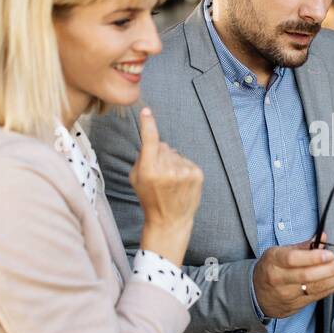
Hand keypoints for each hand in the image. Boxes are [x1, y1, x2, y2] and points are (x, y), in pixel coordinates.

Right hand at [130, 107, 203, 266]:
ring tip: (170, 181)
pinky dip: (182, 167)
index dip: (148, 124)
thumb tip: (154, 141)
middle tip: (159, 174)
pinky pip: (186, 160)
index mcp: (149, 170)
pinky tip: (180, 182)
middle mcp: (168, 169)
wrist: (170, 220)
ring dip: (172, 162)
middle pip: (163, 146)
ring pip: (175, 153)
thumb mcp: (136, 179)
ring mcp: (184, 172)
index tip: (146, 112)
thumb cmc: (150, 198)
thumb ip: (142, 158)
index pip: (150, 140)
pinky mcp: (197, 174)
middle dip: (159, 154)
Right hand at [252, 234, 333, 318]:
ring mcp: (288, 295)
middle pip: (307, 276)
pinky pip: (319, 296)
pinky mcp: (297, 305)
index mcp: (273, 261)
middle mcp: (279, 279)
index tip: (330, 254)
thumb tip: (323, 237)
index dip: (312, 258)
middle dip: (330, 270)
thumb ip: (302, 246)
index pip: (292, 260)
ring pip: (316, 288)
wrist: (256, 295)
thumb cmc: (271, 268)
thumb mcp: (279, 252)